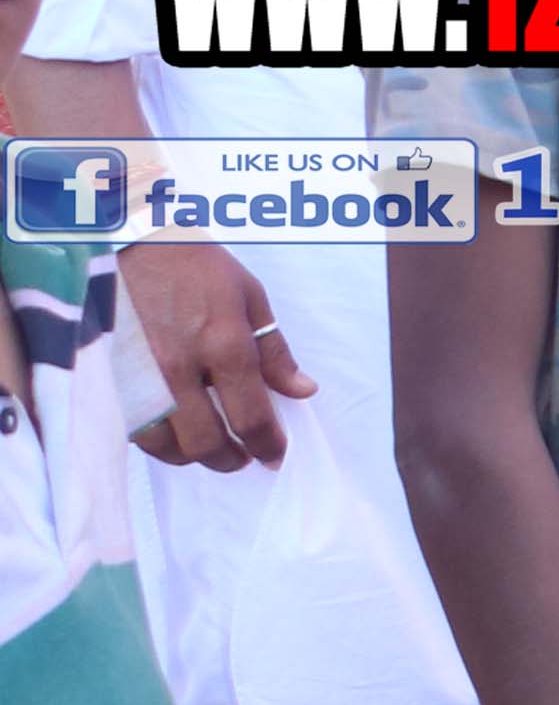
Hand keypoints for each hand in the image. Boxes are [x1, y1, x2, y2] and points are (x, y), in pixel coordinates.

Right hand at [119, 238, 306, 470]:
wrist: (128, 244)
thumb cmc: (194, 266)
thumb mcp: (249, 297)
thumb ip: (274, 351)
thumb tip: (301, 390)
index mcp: (223, 346)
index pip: (251, 417)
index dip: (268, 445)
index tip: (275, 454)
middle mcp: (180, 369)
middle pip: (206, 443)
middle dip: (232, 460)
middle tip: (245, 458)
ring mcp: (139, 378)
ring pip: (164, 445)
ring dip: (192, 457)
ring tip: (210, 450)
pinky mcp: (111, 380)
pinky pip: (132, 428)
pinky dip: (157, 440)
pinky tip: (173, 433)